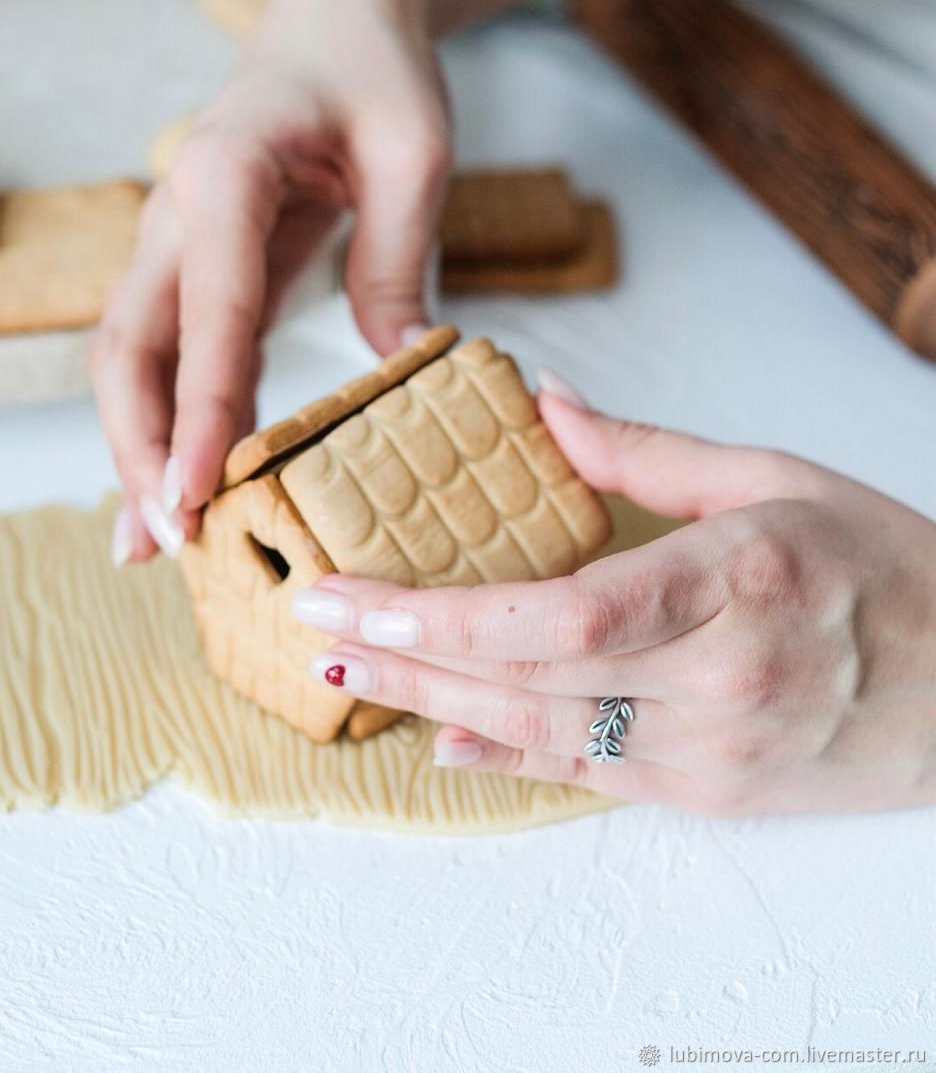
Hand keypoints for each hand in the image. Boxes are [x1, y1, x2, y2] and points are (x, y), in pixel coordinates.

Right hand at [93, 0, 450, 563]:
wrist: (337, 21)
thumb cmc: (376, 71)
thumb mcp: (414, 149)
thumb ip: (398, 254)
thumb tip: (399, 361)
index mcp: (226, 172)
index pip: (208, 311)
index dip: (200, 410)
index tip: (196, 494)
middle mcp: (178, 211)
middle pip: (128, 347)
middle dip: (138, 447)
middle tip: (166, 540)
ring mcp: (178, 241)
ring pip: (131, 359)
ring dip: (136, 447)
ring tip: (154, 541)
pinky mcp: (200, 268)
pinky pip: (169, 355)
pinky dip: (170, 422)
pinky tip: (187, 483)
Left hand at [292, 375, 935, 815]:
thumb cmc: (888, 569)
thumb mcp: (780, 477)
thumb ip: (652, 451)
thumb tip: (548, 403)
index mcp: (738, 578)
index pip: (563, 612)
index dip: (446, 614)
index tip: (355, 592)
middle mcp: (719, 679)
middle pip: (530, 678)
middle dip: (407, 655)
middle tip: (315, 626)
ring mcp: (713, 750)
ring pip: (545, 736)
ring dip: (434, 704)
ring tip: (348, 672)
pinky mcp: (711, 792)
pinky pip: (588, 780)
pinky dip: (506, 760)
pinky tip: (440, 739)